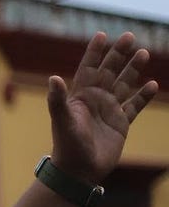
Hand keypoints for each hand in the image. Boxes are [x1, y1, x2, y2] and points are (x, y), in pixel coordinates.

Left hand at [48, 32, 157, 182]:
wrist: (79, 171)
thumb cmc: (67, 146)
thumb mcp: (62, 121)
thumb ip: (57, 100)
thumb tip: (53, 78)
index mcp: (79, 97)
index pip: (88, 69)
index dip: (94, 52)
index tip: (102, 35)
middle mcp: (95, 101)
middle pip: (109, 72)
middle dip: (118, 54)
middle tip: (129, 36)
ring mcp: (108, 111)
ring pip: (124, 85)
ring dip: (133, 70)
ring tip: (144, 53)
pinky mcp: (120, 124)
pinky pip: (134, 106)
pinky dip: (143, 96)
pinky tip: (153, 84)